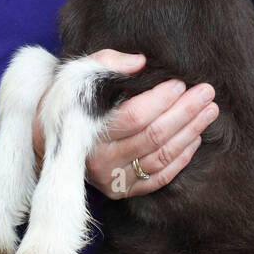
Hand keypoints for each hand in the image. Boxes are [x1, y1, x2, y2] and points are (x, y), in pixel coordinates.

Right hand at [34, 50, 217, 199]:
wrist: (43, 143)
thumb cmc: (64, 105)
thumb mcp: (74, 78)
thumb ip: (105, 64)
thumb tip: (140, 62)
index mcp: (86, 132)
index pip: (134, 116)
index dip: (161, 100)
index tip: (180, 83)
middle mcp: (100, 161)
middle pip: (154, 136)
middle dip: (185, 112)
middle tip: (207, 92)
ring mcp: (113, 180)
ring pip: (161, 157)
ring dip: (190, 133)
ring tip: (210, 111)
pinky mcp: (122, 191)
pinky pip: (159, 178)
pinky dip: (181, 158)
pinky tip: (195, 138)